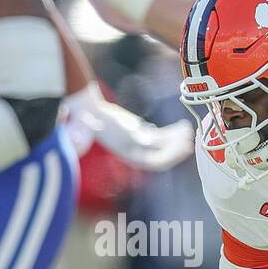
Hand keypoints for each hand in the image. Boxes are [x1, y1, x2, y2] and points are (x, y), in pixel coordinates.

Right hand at [64, 85, 193, 169]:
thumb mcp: (79, 119)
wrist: (79, 107)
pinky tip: (184, 126)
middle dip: (176, 150)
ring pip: (163, 146)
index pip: (150, 161)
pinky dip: (174, 132)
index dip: (168, 157)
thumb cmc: (77, 113)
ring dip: (177, 141)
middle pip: (160, 155)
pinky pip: (161, 136)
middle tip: (190, 140)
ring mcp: (138, 142)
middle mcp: (132, 150)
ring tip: (190, 131)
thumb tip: (83, 125)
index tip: (182, 149)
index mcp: (122, 149)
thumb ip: (81, 125)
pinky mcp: (140, 133)